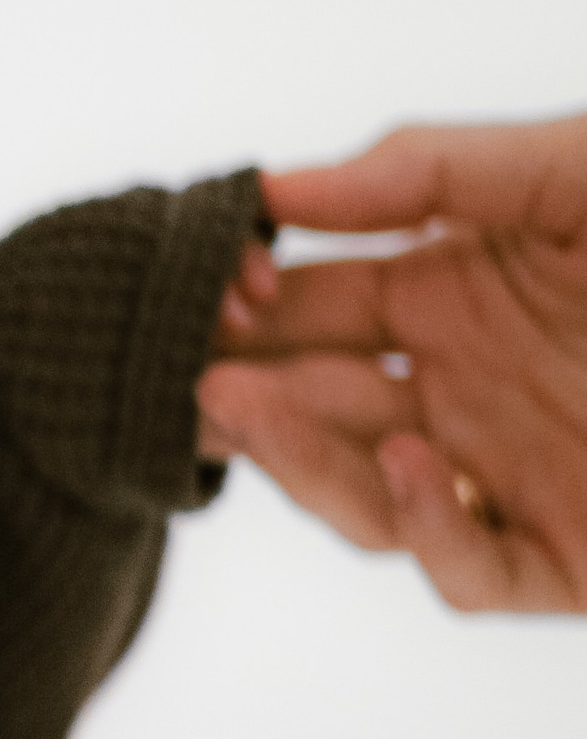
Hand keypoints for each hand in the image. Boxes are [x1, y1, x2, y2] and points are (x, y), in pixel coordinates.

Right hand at [200, 111, 586, 611]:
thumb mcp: (575, 170)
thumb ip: (432, 168)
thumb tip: (278, 187)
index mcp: (455, 293)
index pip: (311, 306)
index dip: (247, 303)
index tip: (204, 285)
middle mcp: (466, 391)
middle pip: (318, 406)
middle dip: (245, 390)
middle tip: (190, 370)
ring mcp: (510, 479)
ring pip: (367, 496)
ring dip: (300, 460)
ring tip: (242, 408)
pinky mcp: (568, 561)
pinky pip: (471, 570)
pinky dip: (432, 531)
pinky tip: (420, 464)